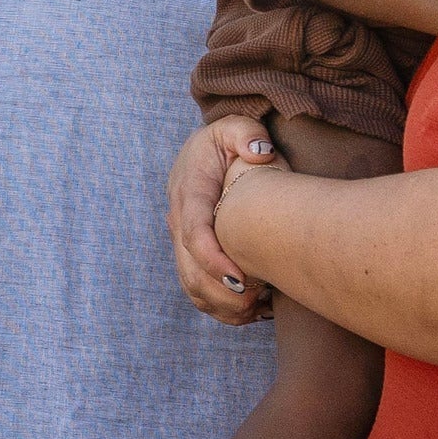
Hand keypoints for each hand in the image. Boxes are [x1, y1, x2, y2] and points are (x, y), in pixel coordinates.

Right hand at [170, 113, 280, 323]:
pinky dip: (218, 306)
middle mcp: (179, 220)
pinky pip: (196, 288)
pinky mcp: (187, 253)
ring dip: (219, 303)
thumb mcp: (235, 127)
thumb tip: (259, 152)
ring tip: (256, 310)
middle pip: (189, 269)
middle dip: (220, 292)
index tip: (242, 279)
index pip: (194, 233)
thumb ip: (247, 133)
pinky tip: (251, 310)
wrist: (202, 153)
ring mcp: (180, 239)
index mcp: (190, 193)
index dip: (214, 260)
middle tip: (256, 303)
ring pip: (190, 284)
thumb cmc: (225, 142)